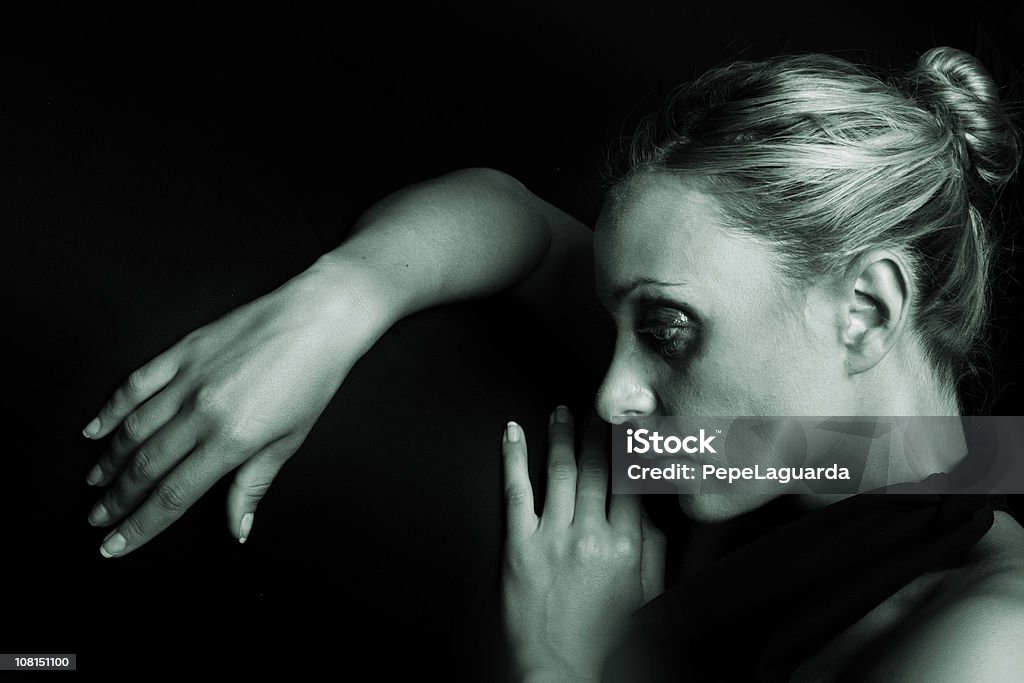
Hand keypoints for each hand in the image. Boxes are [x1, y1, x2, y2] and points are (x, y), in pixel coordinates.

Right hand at [82, 257, 391, 557]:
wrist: (320, 317)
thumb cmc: (314, 378)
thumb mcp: (291, 440)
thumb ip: (254, 485)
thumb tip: (236, 528)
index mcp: (231, 440)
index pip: (173, 496)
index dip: (139, 526)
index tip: (114, 545)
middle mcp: (202, 412)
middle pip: (145, 468)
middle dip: (117, 501)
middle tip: (95, 521)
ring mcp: (188, 379)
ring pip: (133, 430)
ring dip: (109, 462)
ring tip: (94, 485)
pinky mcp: (184, 351)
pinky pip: (136, 384)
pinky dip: (111, 410)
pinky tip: (94, 429)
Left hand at [501, 407, 666, 681]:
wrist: (561, 673)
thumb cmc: (607, 643)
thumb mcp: (648, 597)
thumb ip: (654, 550)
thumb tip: (651, 509)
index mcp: (626, 546)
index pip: (630, 482)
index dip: (630, 449)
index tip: (632, 425)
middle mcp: (590, 535)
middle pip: (597, 469)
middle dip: (598, 433)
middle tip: (599, 409)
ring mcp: (552, 538)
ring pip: (561, 472)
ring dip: (562, 435)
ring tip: (563, 411)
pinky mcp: (519, 546)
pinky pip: (517, 490)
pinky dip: (515, 457)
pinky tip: (514, 432)